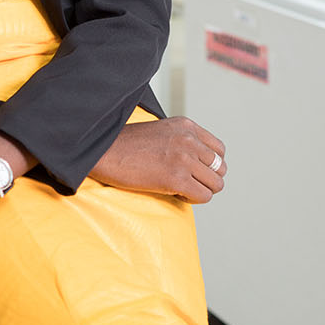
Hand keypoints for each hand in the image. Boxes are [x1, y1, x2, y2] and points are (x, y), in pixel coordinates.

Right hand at [88, 116, 226, 202]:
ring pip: (216, 184)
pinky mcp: (176, 179)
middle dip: (206, 179)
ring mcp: (184, 159)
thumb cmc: (127, 145)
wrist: (104, 151)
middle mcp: (189, 140)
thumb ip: (183, 140)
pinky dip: (193, 199)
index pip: (219, 150)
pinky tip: (176, 193)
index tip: (194, 170)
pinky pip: (203, 196)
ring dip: (201, 190)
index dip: (209, 164)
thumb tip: (200, 163)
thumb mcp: (162, 131)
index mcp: (187, 126)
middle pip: (220, 168)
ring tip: (181, 188)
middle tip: (187, 182)